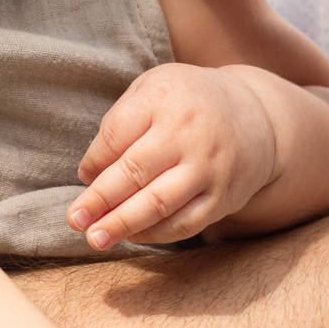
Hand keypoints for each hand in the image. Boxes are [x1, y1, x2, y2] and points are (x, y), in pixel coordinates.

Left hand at [69, 64, 279, 249]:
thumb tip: (90, 174)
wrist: (254, 116)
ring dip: (122, 224)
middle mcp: (188, 133)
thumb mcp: (154, 89)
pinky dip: (154, 234)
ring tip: (95, 238)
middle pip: (134, 171)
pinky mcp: (222, 197)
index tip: (83, 177)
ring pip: (158, 203)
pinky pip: (183, 223)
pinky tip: (131, 235)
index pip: (116, 136)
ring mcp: (207, 168)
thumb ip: (120, 122)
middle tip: (74, 219)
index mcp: (164, 99)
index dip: (94, 161)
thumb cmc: (187, 102)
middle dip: (100, 200)